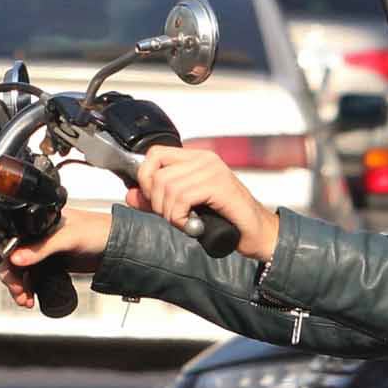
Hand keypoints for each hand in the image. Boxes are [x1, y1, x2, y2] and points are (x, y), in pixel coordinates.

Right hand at [0, 208, 112, 308]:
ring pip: (22, 270)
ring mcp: (46, 251)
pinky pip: (34, 277)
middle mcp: (39, 236)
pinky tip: (32, 297)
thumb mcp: (68, 238)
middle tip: (20, 293)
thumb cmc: (100, 231)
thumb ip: (42, 248)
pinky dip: (30, 288)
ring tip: (26, 299)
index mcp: (39, 223)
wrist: (120, 247)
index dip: (8, 261)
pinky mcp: (53, 263)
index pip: (12, 241)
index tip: (13, 279)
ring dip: (21, 286)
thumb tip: (16, 258)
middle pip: (14, 259)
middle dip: (13, 279)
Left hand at [131, 145, 279, 261]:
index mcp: (196, 159)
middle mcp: (204, 159)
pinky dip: (179, 216)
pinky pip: (183, 197)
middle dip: (156, 202)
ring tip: (184, 222)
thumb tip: (130, 195)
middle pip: (157, 173)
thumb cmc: (224, 221)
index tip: (152, 200)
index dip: (145, 178)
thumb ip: (156, 201)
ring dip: (169, 212)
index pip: (154, 154)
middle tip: (172, 217)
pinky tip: (191, 225)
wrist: (257, 234)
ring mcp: (213, 170)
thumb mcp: (184, 209)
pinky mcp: (219, 185)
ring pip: (168, 187)